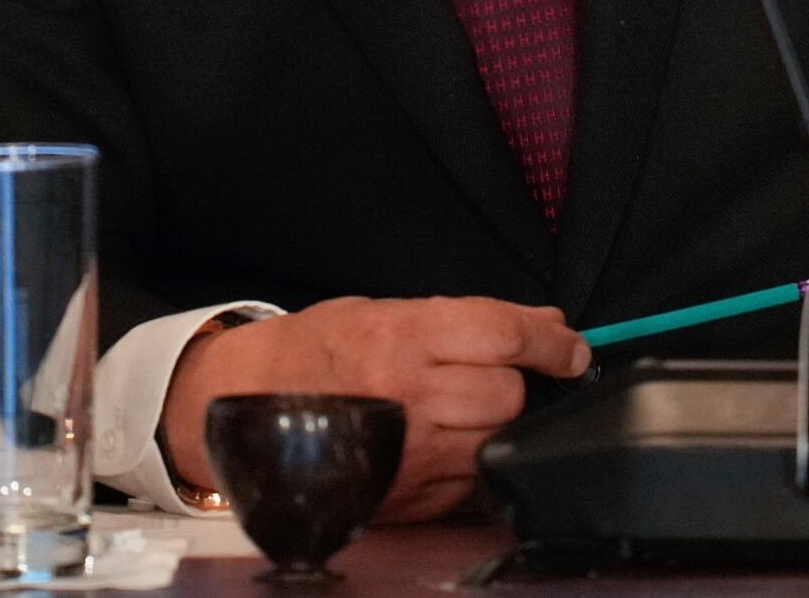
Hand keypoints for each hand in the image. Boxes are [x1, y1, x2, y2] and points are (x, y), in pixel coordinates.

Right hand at [160, 296, 588, 521]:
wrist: (236, 407)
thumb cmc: (313, 352)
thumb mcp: (384, 311)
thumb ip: (466, 320)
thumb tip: (546, 328)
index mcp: (401, 336)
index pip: (504, 335)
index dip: (551, 342)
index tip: (572, 348)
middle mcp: (406, 395)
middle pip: (507, 393)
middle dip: (513, 384)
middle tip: (490, 378)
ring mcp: (403, 451)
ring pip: (494, 438)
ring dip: (493, 424)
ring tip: (459, 410)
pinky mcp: (399, 496)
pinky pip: (469, 482)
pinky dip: (471, 463)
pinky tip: (444, 445)